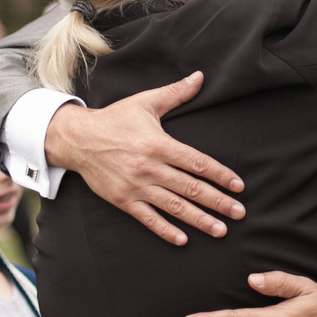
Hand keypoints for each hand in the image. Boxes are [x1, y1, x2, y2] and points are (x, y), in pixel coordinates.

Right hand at [45, 71, 245, 244]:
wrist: (77, 139)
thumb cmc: (116, 119)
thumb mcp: (146, 102)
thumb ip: (176, 93)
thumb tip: (200, 76)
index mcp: (159, 145)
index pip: (198, 163)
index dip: (220, 175)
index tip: (239, 186)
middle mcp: (150, 168)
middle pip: (191, 188)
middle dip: (218, 202)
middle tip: (239, 213)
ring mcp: (136, 187)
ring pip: (174, 207)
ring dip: (199, 220)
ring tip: (220, 230)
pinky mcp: (123, 200)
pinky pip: (147, 219)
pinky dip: (165, 230)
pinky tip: (183, 240)